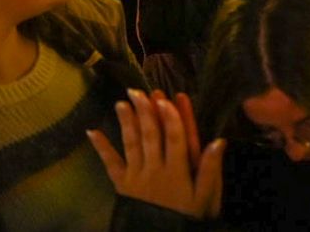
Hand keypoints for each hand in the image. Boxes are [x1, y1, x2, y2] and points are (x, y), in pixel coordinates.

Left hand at [87, 89, 223, 218]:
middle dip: (146, 112)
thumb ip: (210, 169)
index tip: (168, 98)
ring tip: (122, 102)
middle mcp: (155, 169)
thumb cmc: (186, 217)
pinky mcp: (122, 185)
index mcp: (177, 171)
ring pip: (131, 144)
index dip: (172, 118)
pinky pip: (111, 164)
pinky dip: (101, 148)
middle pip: (151, 136)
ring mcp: (136, 176)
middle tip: (139, 91)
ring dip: (127, 122)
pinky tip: (92, 132)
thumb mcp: (205, 198)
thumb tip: (218, 141)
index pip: (176, 138)